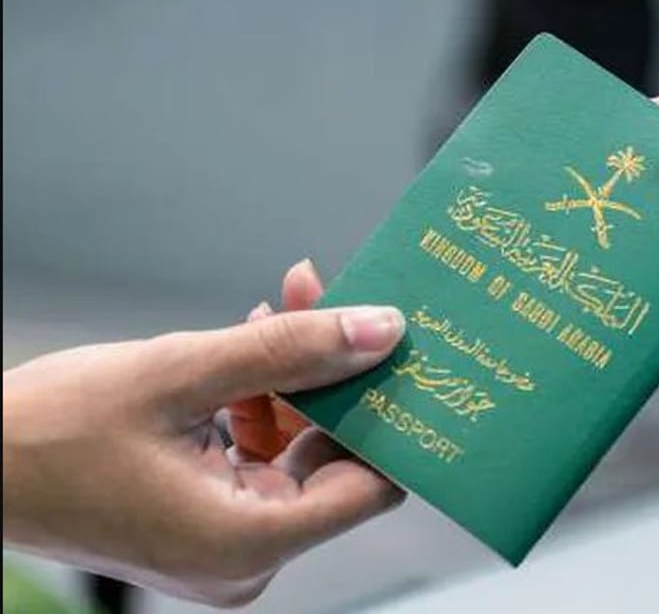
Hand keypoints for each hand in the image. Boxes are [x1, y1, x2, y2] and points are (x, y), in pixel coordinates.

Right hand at [2, 260, 405, 606]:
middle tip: (338, 306)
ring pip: (297, 450)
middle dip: (336, 378)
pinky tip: (252, 348)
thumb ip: (290, 350)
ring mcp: (226, 542)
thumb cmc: (48, 433)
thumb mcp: (181, 372)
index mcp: (248, 540)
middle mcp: (246, 556)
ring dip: (295, 379)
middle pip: (333, 460)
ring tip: (285, 308)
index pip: (371, 486)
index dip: (391, 419)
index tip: (405, 358)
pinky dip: (261, 403)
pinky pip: (260, 457)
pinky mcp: (207, 520)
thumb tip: (381, 331)